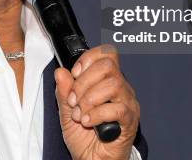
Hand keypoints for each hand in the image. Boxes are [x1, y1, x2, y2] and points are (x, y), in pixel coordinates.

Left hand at [55, 44, 139, 159]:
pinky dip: (97, 114)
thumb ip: (64, 92)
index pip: (106, 54)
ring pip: (113, 84)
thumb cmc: (83, 138)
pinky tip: (88, 122)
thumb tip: (61, 71)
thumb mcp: (66, 112)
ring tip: (81, 115)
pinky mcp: (130, 120)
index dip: (88, 59)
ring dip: (90, 99)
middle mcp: (120, 88)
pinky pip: (117, 109)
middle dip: (84, 82)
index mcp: (106, 81)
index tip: (74, 75)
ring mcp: (127, 103)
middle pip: (108, 65)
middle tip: (74, 100)